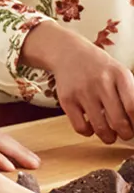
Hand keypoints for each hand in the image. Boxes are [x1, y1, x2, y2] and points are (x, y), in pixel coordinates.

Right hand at [20, 21, 133, 142]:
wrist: (69, 54)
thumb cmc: (99, 68)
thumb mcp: (120, 74)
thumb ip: (130, 94)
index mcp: (120, 76)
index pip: (133, 107)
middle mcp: (101, 83)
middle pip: (119, 121)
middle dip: (125, 134)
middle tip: (125, 135)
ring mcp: (82, 92)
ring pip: (100, 127)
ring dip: (108, 138)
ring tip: (109, 136)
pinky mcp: (66, 100)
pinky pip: (80, 127)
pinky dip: (88, 132)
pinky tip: (90, 127)